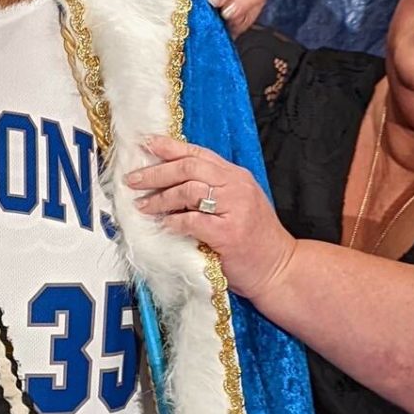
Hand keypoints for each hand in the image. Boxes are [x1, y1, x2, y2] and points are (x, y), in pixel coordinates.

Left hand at [127, 134, 296, 305]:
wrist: (279, 268)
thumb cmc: (254, 240)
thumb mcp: (237, 205)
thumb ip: (211, 191)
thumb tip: (170, 183)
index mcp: (236, 177)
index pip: (198, 154)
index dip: (169, 147)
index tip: (145, 144)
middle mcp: (237, 186)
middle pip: (188, 168)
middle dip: (156, 173)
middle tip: (133, 180)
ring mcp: (234, 208)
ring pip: (188, 190)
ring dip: (160, 198)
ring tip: (143, 206)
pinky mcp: (228, 233)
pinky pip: (192, 220)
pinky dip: (174, 222)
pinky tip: (164, 225)